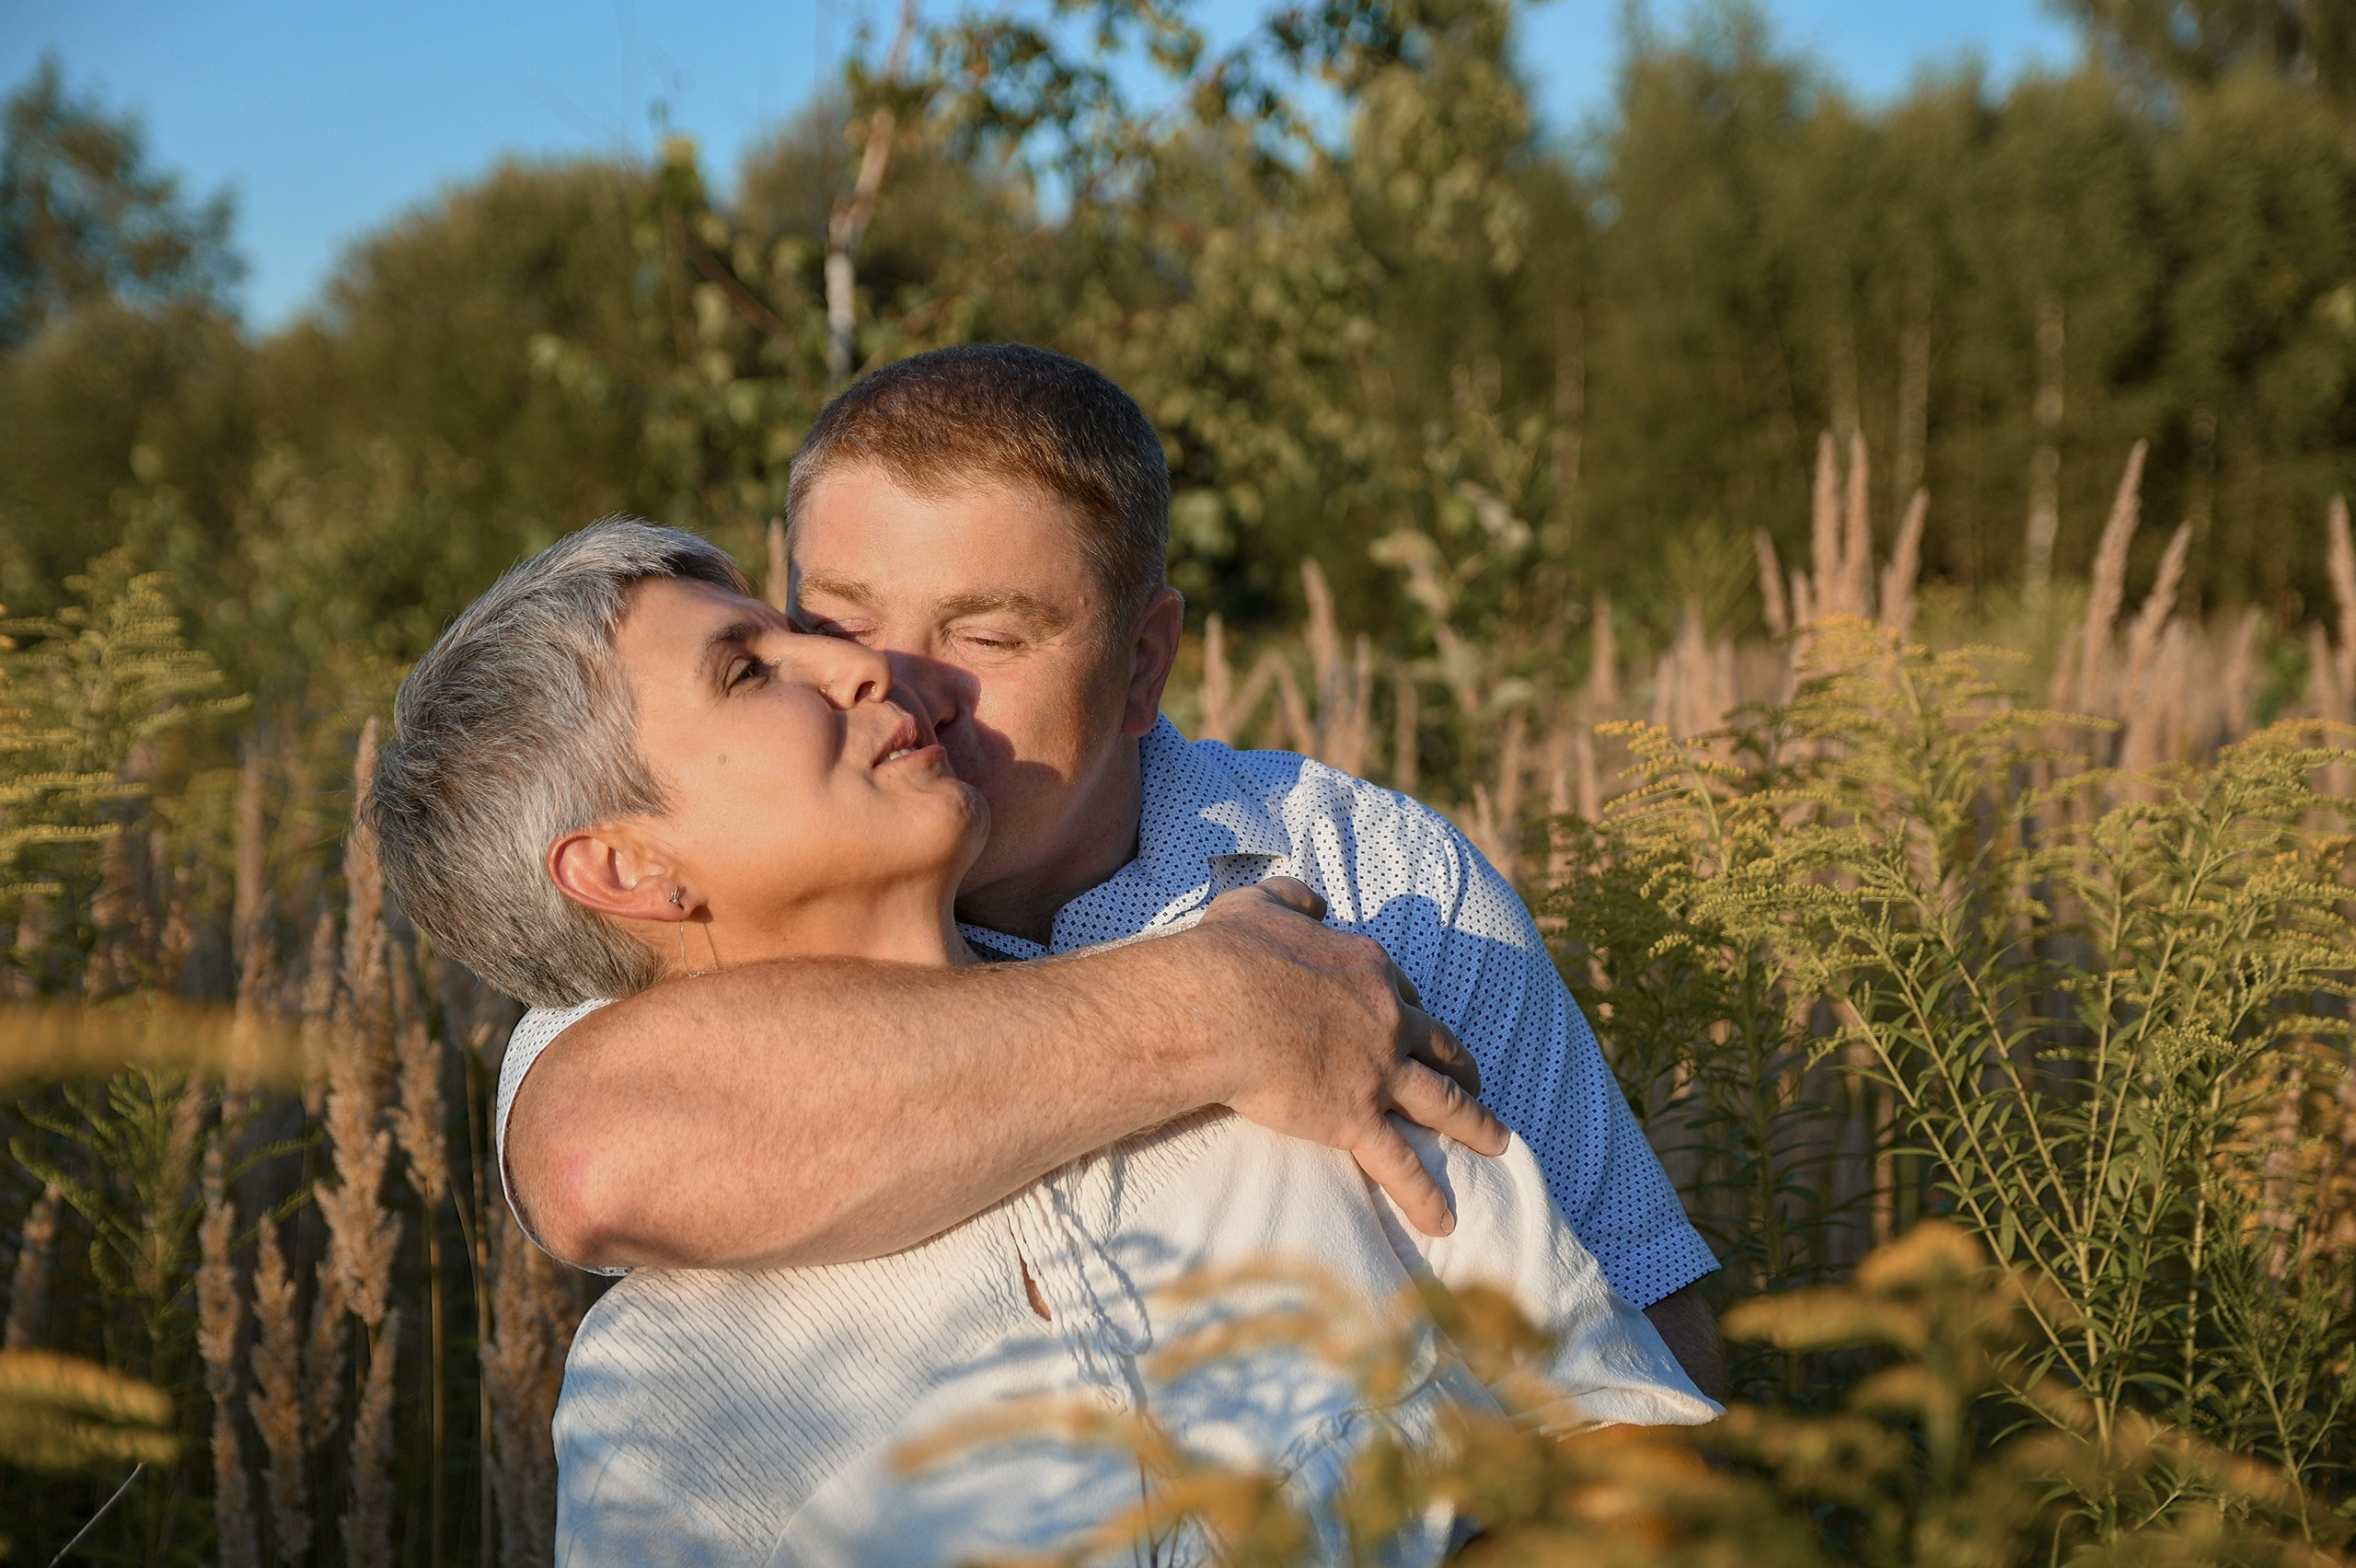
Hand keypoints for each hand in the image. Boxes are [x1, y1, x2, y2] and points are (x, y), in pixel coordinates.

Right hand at [1188, 876, 1509, 1235]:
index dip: (1408, 1010)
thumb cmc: (1229, 955)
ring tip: (1499, 1144)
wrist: (1216, 1006)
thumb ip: (1293, 898)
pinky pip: (1399, 1163)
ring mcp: (1378, 1071)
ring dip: (1476, 1125)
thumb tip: (1314, 903)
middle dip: (1460, 1065)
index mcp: (1367, 968)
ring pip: (1442, 1102)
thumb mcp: (1259, 903)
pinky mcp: (1355, 1117)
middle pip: (1439, 1044)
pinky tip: (1444, 1220)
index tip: (1409, 1023)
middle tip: (1472, 1082)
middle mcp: (1386, 1019)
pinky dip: (1424, 1194)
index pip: (1401, 991)